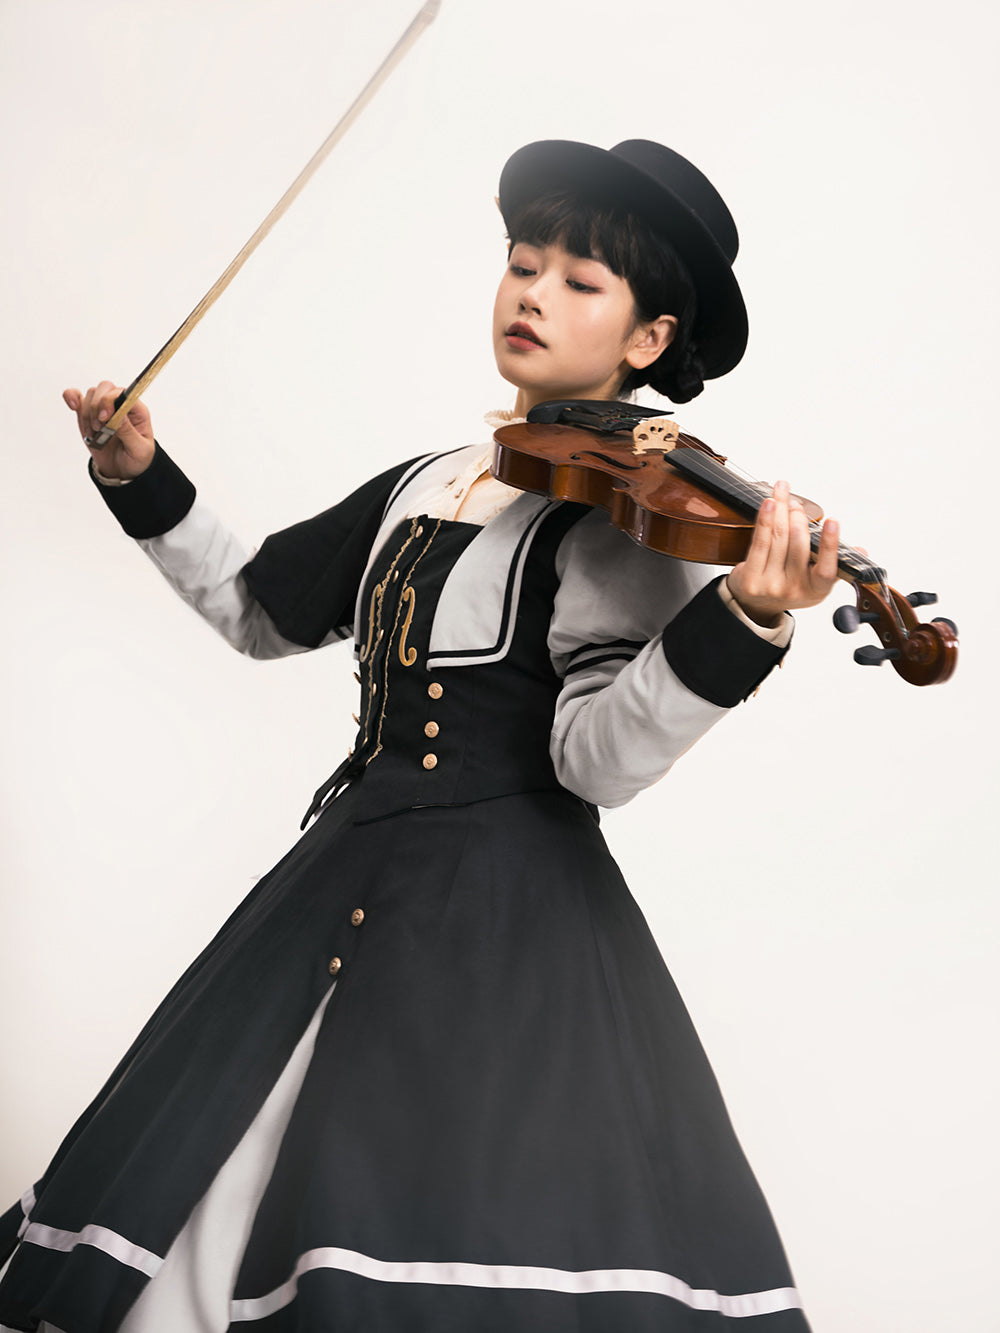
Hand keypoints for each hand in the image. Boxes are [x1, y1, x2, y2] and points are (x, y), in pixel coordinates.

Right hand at [63, 381, 154, 479]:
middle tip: (98, 426)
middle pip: (105, 387)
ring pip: (91, 394)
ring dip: (88, 413)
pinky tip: (72, 406)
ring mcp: (103, 408)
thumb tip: (119, 416)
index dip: (111, 400)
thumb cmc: (136, 458)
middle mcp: (120, 405)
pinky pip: (77, 396)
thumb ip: (129, 432)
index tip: (104, 417)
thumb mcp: (139, 450)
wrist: (122, 469)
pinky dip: (71, 397)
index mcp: (137, 411)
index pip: (124, 393)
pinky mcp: (88, 413)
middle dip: (97, 405)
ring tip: (94, 433)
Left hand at [726, 480, 839, 625]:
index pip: (826, 569)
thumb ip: (838, 563)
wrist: (757, 605)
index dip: (830, 544)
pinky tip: (769, 504)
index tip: (833, 521)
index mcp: (817, 590)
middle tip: (796, 504)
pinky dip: (765, 520)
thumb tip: (861, 551)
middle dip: (797, 519)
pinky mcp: (751, 579)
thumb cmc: (792, 584)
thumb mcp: (818, 581)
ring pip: (778, 539)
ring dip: (780, 511)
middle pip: (798, 546)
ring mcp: (771, 586)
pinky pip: (760, 543)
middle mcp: (794, 590)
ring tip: (782, 493)